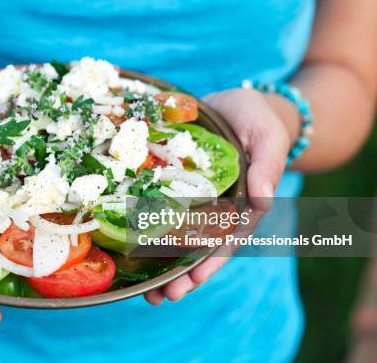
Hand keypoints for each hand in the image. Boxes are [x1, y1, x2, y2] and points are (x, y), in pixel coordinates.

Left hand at [144, 88, 292, 304]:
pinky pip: (161, 212)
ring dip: (164, 265)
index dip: (212, 261)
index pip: (228, 239)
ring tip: (146, 292)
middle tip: (163, 297)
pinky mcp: (175, 187)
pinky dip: (148, 232)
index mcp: (242, 203)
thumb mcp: (268, 136)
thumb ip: (268, 164)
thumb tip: (264, 198)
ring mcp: (195, 200)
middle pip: (201, 248)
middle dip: (183, 275)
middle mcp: (217, 208)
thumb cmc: (257, 119)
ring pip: (179, 238)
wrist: (234, 102)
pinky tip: (130, 249)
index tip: (194, 280)